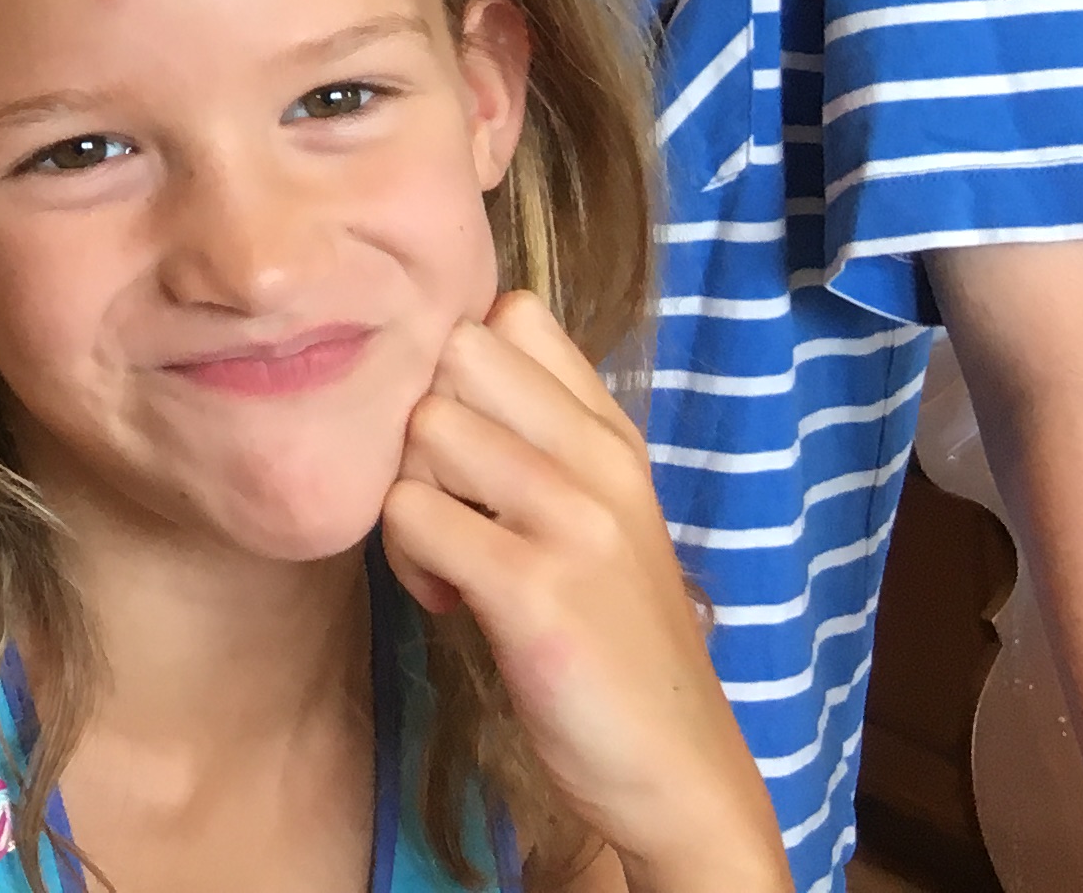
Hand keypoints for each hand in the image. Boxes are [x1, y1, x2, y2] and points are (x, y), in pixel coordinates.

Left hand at [382, 293, 781, 892]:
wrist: (677, 770)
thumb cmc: (611, 638)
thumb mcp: (596, 515)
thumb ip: (537, 438)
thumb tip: (435, 366)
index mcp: (613, 436)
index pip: (512, 313)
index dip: (454, 364)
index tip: (464, 440)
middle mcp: (600, 461)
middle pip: (453, 353)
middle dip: (418, 418)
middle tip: (440, 497)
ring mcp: (573, 521)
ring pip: (422, 426)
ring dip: (406, 494)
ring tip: (446, 557)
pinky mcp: (533, 587)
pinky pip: (411, 514)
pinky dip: (406, 559)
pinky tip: (450, 601)